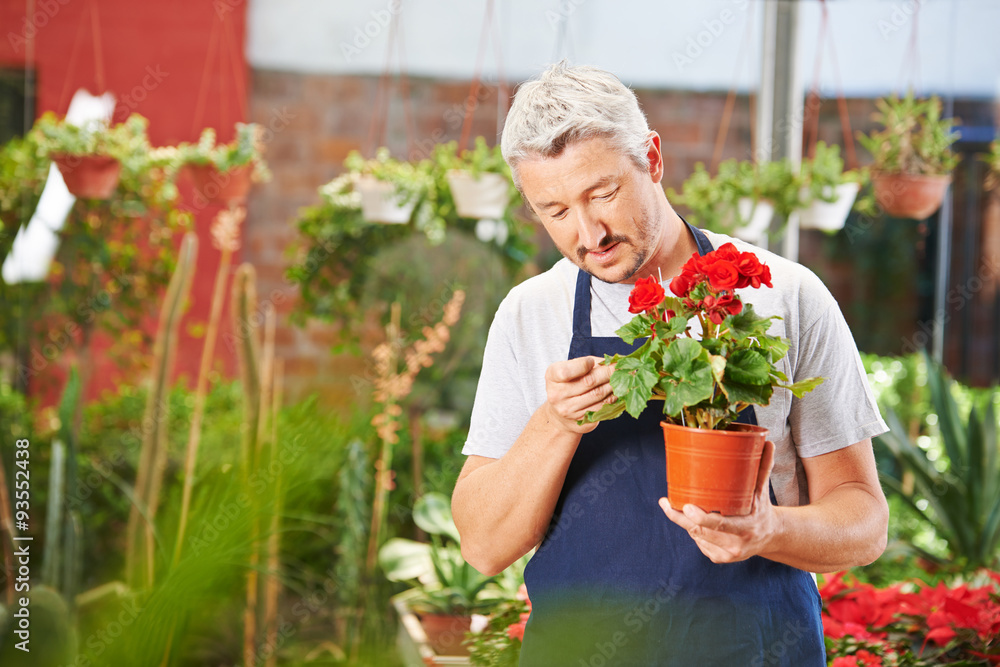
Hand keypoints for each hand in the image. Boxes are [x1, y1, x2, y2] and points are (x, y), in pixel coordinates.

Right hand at [543, 356, 614, 434]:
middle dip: (607, 372)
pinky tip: (618, 391)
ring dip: (613, 384)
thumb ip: (587, 363)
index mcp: (553, 377)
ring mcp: (569, 410)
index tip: (591, 362)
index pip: (566, 372)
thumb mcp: (570, 368)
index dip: (582, 365)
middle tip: (619, 366)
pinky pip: (602, 406)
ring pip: (598, 394)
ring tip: (621, 377)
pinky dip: (613, 397)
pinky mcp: (581, 420)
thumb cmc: (569, 384)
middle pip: (588, 382)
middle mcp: (557, 395)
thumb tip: (613, 361)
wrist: (560, 414)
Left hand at [659, 440, 779, 562]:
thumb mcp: (762, 490)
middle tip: (666, 502)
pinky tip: (693, 520)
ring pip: (696, 536)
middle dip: (680, 518)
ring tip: (676, 505)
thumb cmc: (762, 509)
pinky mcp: (718, 558)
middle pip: (700, 532)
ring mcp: (726, 555)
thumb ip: (763, 468)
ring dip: (684, 521)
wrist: (770, 537)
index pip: (720, 525)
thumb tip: (768, 442)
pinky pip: (698, 542)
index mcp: (747, 528)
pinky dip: (693, 530)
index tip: (686, 506)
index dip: (701, 518)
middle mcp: (736, 545)